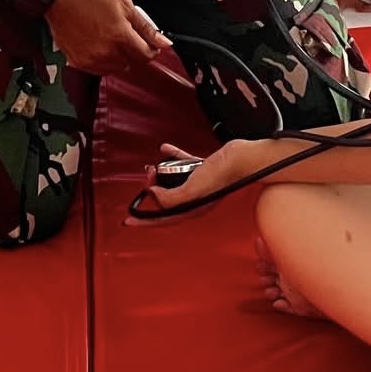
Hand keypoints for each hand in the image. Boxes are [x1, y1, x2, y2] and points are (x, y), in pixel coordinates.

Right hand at [45, 0, 169, 73]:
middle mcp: (106, 51)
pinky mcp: (79, 63)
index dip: (150, 49)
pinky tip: (97, 44)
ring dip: (118, 57)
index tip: (148, 44)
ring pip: (116, 68)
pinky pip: (99, 70)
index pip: (146, 55)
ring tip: (108, 38)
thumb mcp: (124, 4)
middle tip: (123, 35)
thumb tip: (164, 42)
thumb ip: (145, 26)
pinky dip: (102, 61)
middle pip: (132, 62)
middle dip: (132, 51)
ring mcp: (91, 59)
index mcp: (120, 35)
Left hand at [143, 139, 258, 213]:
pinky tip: (165, 150)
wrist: (242, 158)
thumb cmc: (222, 176)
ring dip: (161, 174)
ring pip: (174, 182)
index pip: (162, 219)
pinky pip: (184, 164)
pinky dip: (174, 157)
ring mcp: (200, 184)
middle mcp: (195, 199)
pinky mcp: (204, 170)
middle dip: (152, 189)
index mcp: (192, 209)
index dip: (143, 221)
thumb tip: (153, 195)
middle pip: (166, 199)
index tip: (129, 222)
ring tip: (154, 166)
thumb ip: (170, 198)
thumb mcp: (191, 192)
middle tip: (148, 178)